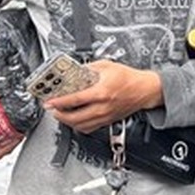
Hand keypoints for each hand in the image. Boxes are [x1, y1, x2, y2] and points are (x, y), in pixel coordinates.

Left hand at [44, 60, 163, 133]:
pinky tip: (74, 121)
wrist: (144, 90)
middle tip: (52, 109)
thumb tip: (74, 70)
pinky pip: (89, 129)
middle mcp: (102, 107)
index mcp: (101, 92)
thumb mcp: (106, 66)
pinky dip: (79, 127)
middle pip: (75, 118)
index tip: (49, 101)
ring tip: (60, 115)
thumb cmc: (129, 78)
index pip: (74, 100)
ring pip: (81, 126)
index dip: (59, 102)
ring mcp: (105, 116)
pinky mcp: (107, 121)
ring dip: (68, 122)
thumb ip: (88, 68)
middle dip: (59, 115)